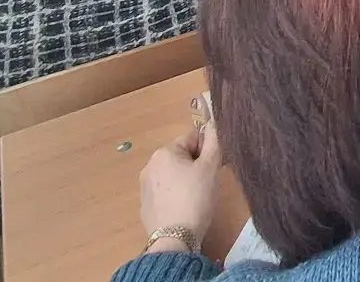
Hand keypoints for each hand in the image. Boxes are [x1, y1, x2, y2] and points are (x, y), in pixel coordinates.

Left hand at [139, 123, 220, 252]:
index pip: (192, 138)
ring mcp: (144, 188)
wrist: (175, 239)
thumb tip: (213, 122)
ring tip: (197, 198)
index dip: (207, 150)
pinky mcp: (145, 207)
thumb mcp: (211, 167)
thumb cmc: (195, 197)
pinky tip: (184, 209)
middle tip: (208, 183)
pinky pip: (165, 193)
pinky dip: (175, 196)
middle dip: (196, 166)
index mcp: (164, 152)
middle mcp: (149, 166)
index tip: (215, 167)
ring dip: (185, 181)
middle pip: (181, 156)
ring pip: (173, 175)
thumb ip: (214, 141)